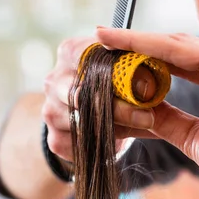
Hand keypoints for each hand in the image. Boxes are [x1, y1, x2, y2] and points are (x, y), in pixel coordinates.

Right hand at [41, 37, 158, 161]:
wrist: (99, 112)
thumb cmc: (116, 82)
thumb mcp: (131, 71)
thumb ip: (140, 74)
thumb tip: (147, 88)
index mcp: (70, 52)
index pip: (91, 60)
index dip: (120, 75)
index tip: (147, 88)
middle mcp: (54, 80)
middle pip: (84, 96)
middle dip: (120, 109)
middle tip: (148, 117)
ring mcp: (50, 111)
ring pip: (84, 124)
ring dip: (116, 130)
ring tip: (140, 127)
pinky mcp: (54, 138)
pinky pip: (80, 147)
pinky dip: (104, 146)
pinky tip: (118, 138)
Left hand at [96, 0, 198, 198]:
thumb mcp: (194, 138)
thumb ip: (169, 118)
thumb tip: (142, 109)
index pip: (180, 63)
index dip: (148, 59)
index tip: (120, 57)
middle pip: (176, 49)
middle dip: (137, 47)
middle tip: (101, 39)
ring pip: (177, 44)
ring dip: (140, 39)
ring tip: (105, 34)